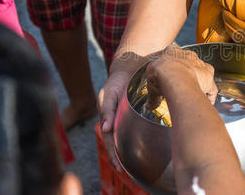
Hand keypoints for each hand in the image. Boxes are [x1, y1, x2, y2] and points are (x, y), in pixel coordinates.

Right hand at [97, 52, 146, 171]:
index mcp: (106, 118)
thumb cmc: (115, 83)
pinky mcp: (129, 116)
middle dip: (118, 158)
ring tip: (129, 166)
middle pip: (115, 143)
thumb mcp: (108, 94)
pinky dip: (132, 141)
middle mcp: (113, 121)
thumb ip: (106, 110)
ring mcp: (120, 119)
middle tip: (123, 172)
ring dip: (125, 152)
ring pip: (122, 138)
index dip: (113, 154)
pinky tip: (139, 147)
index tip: (119, 167)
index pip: (110, 140)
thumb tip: (105, 129)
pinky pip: (130, 131)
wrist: (126, 72)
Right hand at [145, 45, 217, 108]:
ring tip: (195, 92)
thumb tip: (151, 104)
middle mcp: (188, 55)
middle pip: (189, 62)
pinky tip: (206, 101)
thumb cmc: (161, 76)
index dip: (171, 64)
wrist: (174, 78)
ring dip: (200, 81)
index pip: (173, 53)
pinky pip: (211, 86)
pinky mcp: (208, 76)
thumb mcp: (151, 85)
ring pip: (202, 72)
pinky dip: (210, 94)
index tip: (169, 71)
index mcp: (172, 52)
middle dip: (187, 72)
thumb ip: (153, 95)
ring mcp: (199, 64)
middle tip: (182, 84)